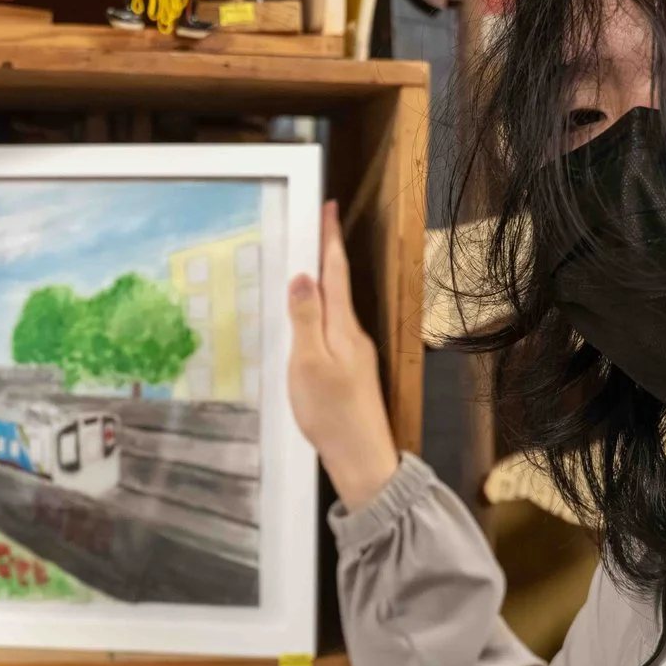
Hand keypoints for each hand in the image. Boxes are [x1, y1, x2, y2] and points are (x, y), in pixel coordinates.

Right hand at [287, 198, 398, 509]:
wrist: (363, 458)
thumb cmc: (332, 413)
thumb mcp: (309, 363)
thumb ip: (305, 319)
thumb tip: (303, 277)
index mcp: (342, 327)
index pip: (335, 272)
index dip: (330, 239)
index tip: (329, 207)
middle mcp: (352, 334)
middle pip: (337, 285)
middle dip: (326, 253)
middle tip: (316, 224)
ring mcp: (354, 354)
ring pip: (335, 308)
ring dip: (322, 282)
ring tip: (307, 261)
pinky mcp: (351, 371)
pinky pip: (332, 329)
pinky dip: (320, 312)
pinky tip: (309, 318)